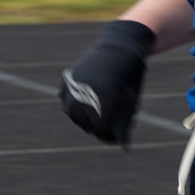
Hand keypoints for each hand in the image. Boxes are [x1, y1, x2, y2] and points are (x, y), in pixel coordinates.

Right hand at [59, 20, 154, 146]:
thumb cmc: (128, 80)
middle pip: (88, 126)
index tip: (121, 127)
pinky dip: (76, 98)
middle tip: (111, 108)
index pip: (102, 134)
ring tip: (99, 100)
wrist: (118, 48)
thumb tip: (123, 146)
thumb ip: (123, 127)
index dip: (113, 133)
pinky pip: (67, 99)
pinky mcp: (65, 82)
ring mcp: (70, 92)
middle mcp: (81, 103)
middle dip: (99, 122)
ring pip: (74, 114)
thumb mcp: (129, 105)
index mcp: (100, 110)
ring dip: (85, 113)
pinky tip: (88, 90)